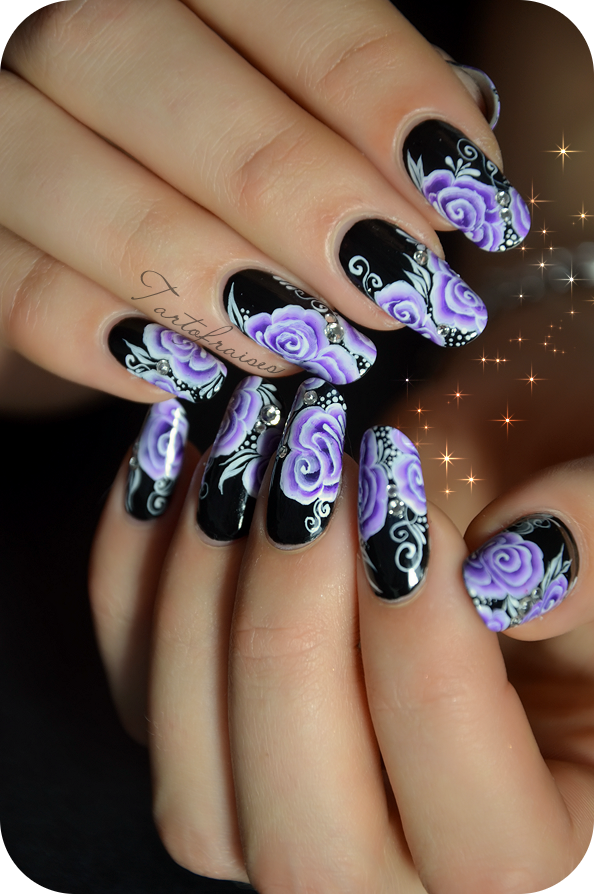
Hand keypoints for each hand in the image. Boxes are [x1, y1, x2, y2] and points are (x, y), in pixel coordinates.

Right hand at [1, 0, 526, 405]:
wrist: (87, 169)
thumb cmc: (202, 142)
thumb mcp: (281, 96)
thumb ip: (347, 115)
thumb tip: (449, 190)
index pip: (280, 0)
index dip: (380, 98)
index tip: (466, 198)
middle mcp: (53, 26)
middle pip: (148, 73)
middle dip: (289, 192)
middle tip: (392, 290)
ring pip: (72, 184)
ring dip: (202, 278)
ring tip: (306, 345)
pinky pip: (17, 293)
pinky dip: (107, 343)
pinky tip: (193, 374)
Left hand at [89, 378, 592, 891]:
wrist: (491, 517)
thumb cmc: (561, 541)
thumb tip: (513, 570)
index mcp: (533, 859)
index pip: (480, 835)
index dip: (424, 649)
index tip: (399, 485)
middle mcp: (392, 877)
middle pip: (307, 837)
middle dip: (292, 625)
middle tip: (312, 465)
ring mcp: (276, 816)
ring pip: (196, 789)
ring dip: (201, 598)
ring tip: (248, 447)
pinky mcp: (206, 739)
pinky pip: (136, 691)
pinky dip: (134, 573)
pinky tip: (174, 458)